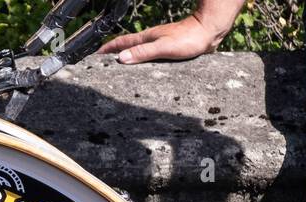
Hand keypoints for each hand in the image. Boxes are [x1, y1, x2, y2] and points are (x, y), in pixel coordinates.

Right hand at [98, 14, 229, 63]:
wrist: (209, 32)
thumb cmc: (189, 39)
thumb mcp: (164, 48)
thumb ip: (143, 53)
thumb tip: (121, 58)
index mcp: (147, 38)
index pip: (122, 43)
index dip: (108, 48)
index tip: (96, 54)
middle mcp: (152, 39)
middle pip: (128, 46)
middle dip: (114, 52)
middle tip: (103, 60)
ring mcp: (160, 43)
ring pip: (139, 50)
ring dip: (127, 56)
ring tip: (118, 64)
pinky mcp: (169, 48)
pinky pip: (149, 55)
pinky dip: (141, 60)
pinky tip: (143, 65)